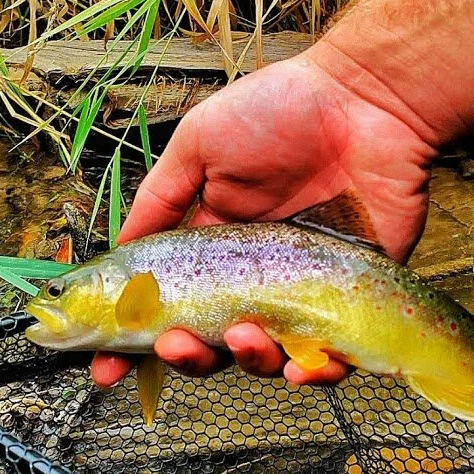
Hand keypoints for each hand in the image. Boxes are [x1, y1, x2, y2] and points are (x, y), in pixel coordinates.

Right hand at [91, 50, 440, 388]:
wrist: (368, 99)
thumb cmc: (283, 111)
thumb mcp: (199, 144)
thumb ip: (159, 200)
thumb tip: (118, 254)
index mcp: (216, 245)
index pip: (170, 304)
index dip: (135, 342)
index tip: (104, 369)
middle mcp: (257, 277)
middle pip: (213, 341)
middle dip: (186, 357)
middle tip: (173, 345)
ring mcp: (306, 292)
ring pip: (269, 355)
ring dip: (247, 360)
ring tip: (242, 335)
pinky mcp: (356, 299)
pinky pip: (333, 355)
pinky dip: (315, 373)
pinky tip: (301, 367)